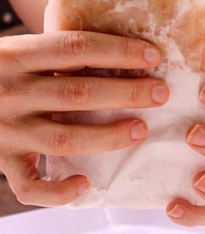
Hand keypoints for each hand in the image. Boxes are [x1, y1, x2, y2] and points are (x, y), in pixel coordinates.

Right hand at [0, 31, 166, 205]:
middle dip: (126, 93)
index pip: (76, 48)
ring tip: (140, 129)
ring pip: (64, 139)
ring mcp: (6, 131)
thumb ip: (58, 49)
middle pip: (78, 93)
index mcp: (18, 55)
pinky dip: (58, 191)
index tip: (153, 55)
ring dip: (108, 136)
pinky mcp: (2, 161)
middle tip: (160, 93)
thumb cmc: (0, 70)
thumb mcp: (21, 48)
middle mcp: (12, 92)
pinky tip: (85, 184)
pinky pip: (29, 186)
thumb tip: (124, 42)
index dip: (118, 51)